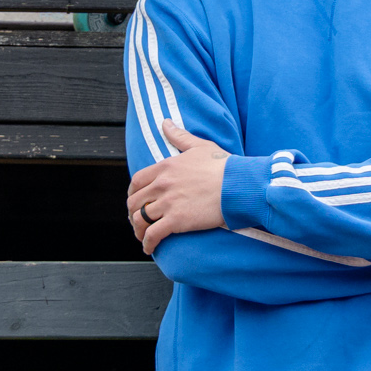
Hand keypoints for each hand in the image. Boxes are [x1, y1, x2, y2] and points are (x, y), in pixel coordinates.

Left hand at [127, 120, 230, 253]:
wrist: (237, 185)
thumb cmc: (223, 166)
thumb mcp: (199, 146)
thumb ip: (179, 136)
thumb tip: (165, 123)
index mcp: (165, 167)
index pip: (137, 181)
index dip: (132, 193)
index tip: (135, 199)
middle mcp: (162, 185)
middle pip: (135, 201)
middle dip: (132, 212)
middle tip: (137, 219)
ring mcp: (168, 203)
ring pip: (141, 219)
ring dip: (138, 229)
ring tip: (142, 236)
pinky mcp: (176, 221)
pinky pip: (153, 234)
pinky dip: (148, 243)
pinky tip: (150, 248)